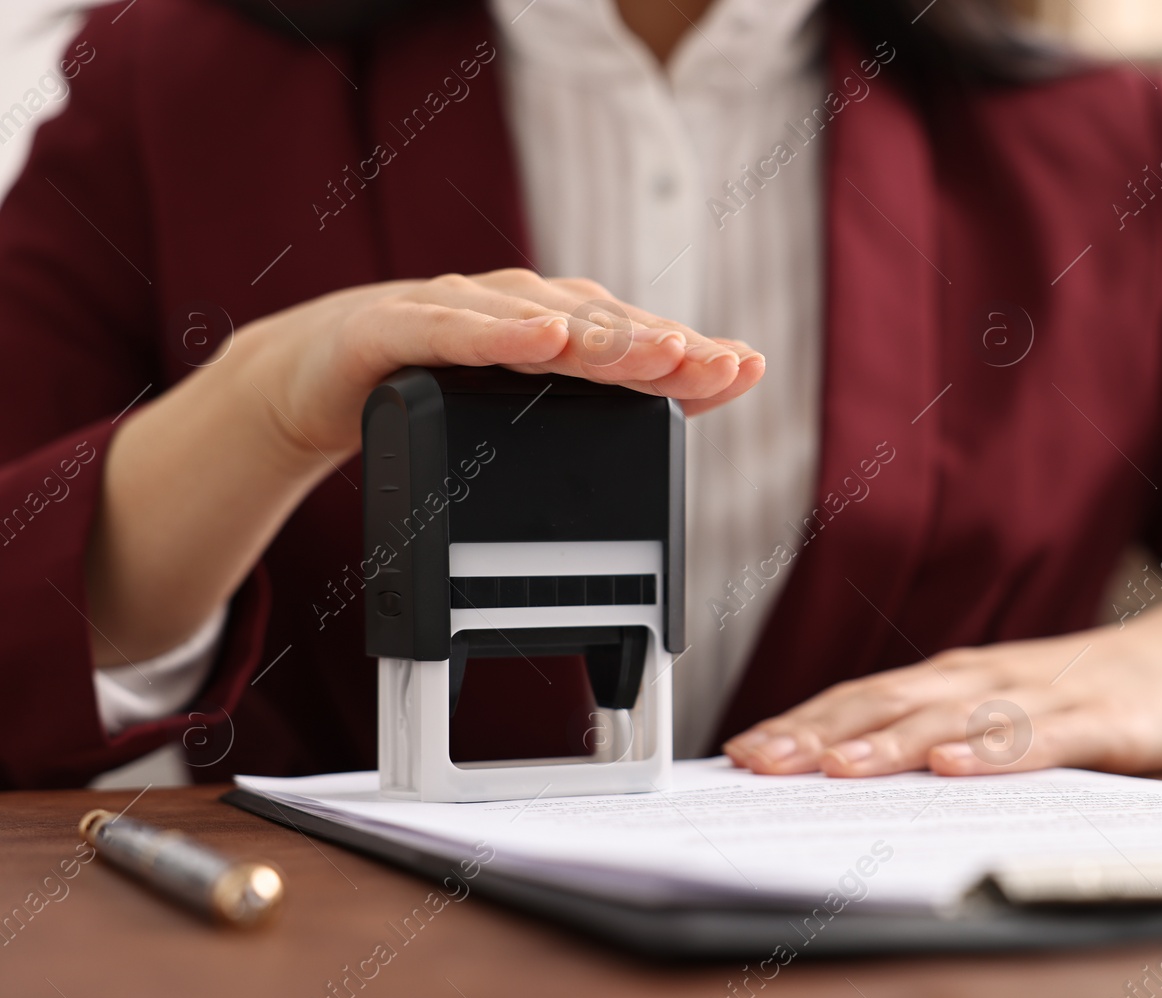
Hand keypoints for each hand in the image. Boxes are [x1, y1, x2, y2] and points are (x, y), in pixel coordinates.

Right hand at [88, 269, 760, 661]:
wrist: (310, 377)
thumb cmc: (427, 389)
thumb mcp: (520, 417)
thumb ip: (592, 416)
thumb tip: (686, 414)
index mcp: (549, 330)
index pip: (632, 339)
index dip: (689, 353)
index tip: (744, 369)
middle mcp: (511, 310)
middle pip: (595, 327)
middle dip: (656, 345)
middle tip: (705, 363)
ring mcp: (453, 313)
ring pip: (534, 320)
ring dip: (595, 336)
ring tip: (649, 351)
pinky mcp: (391, 327)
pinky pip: (447, 328)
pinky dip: (496, 333)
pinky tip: (542, 337)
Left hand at [723, 587, 1161, 776]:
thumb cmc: (1095, 689)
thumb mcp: (1008, 708)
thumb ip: (945, 731)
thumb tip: (857, 767)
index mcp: (959, 679)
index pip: (863, 699)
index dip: (801, 724)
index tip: (740, 753)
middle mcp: (987, 679)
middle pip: (889, 705)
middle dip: (818, 734)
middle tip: (757, 762)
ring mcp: (1043, 697)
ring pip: (952, 720)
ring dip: (888, 743)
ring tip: (834, 768)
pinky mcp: (1100, 721)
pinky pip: (1040, 739)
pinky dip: (993, 752)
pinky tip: (955, 768)